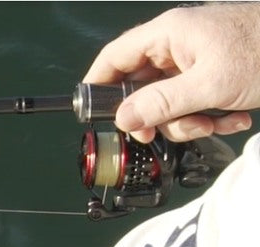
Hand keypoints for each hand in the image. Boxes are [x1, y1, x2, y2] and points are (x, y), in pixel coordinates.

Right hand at [83, 4, 259, 142]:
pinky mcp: (216, 74)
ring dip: (188, 121)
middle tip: (161, 133)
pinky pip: (195, 102)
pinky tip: (235, 119)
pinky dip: (210, 116)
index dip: (98, 84)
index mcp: (168, 34)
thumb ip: (162, 103)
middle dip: (155, 116)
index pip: (115, 57)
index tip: (92, 114)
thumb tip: (124, 119)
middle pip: (141, 87)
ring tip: (215, 124)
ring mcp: (197, 60)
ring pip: (169, 100)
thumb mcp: (210, 84)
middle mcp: (178, 44)